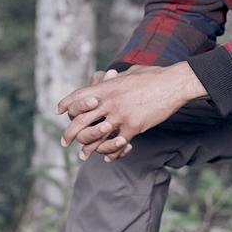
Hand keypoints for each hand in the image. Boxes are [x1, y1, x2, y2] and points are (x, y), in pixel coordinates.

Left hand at [56, 63, 205, 161]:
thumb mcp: (130, 73)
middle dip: (69, 134)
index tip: (58, 111)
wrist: (173, 83)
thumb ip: (116, 79)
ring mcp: (120, 115)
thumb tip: (110, 76)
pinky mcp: (133, 126)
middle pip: (80, 120)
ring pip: (95, 136)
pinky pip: (117, 144)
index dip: (66, 104)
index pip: (78, 97)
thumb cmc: (154, 76)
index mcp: (107, 87)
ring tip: (83, 155)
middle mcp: (109, 101)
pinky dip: (112, 153)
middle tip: (64, 141)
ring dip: (87, 148)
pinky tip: (109, 157)